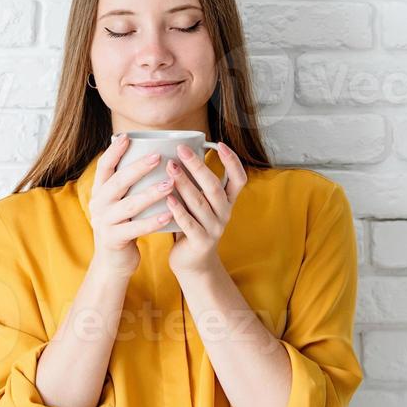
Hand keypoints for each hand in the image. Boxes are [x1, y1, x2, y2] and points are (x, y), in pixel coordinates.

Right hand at [89, 135, 175, 277]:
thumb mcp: (119, 202)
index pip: (104, 167)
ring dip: (151, 193)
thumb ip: (128, 184)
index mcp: (100, 191)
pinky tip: (168, 215)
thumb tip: (150, 153)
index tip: (127, 137)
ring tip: (170, 184)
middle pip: (118, 182)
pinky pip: (136, 228)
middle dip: (138, 168)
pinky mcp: (114, 239)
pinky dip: (152, 221)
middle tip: (159, 157)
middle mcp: (99, 204)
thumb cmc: (123, 224)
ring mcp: (105, 222)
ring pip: (129, 205)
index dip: (114, 151)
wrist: (113, 261)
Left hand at [164, 141, 247, 274]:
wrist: (193, 263)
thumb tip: (181, 150)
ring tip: (170, 167)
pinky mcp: (200, 242)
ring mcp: (214, 229)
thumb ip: (197, 183)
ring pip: (200, 203)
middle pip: (214, 187)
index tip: (218, 143)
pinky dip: (178, 210)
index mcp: (228, 201)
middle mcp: (225, 213)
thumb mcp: (200, 202)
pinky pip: (189, 224)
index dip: (232, 161)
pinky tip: (167, 198)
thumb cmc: (193, 224)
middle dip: (198, 166)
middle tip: (181, 150)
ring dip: (184, 184)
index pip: (239, 178)